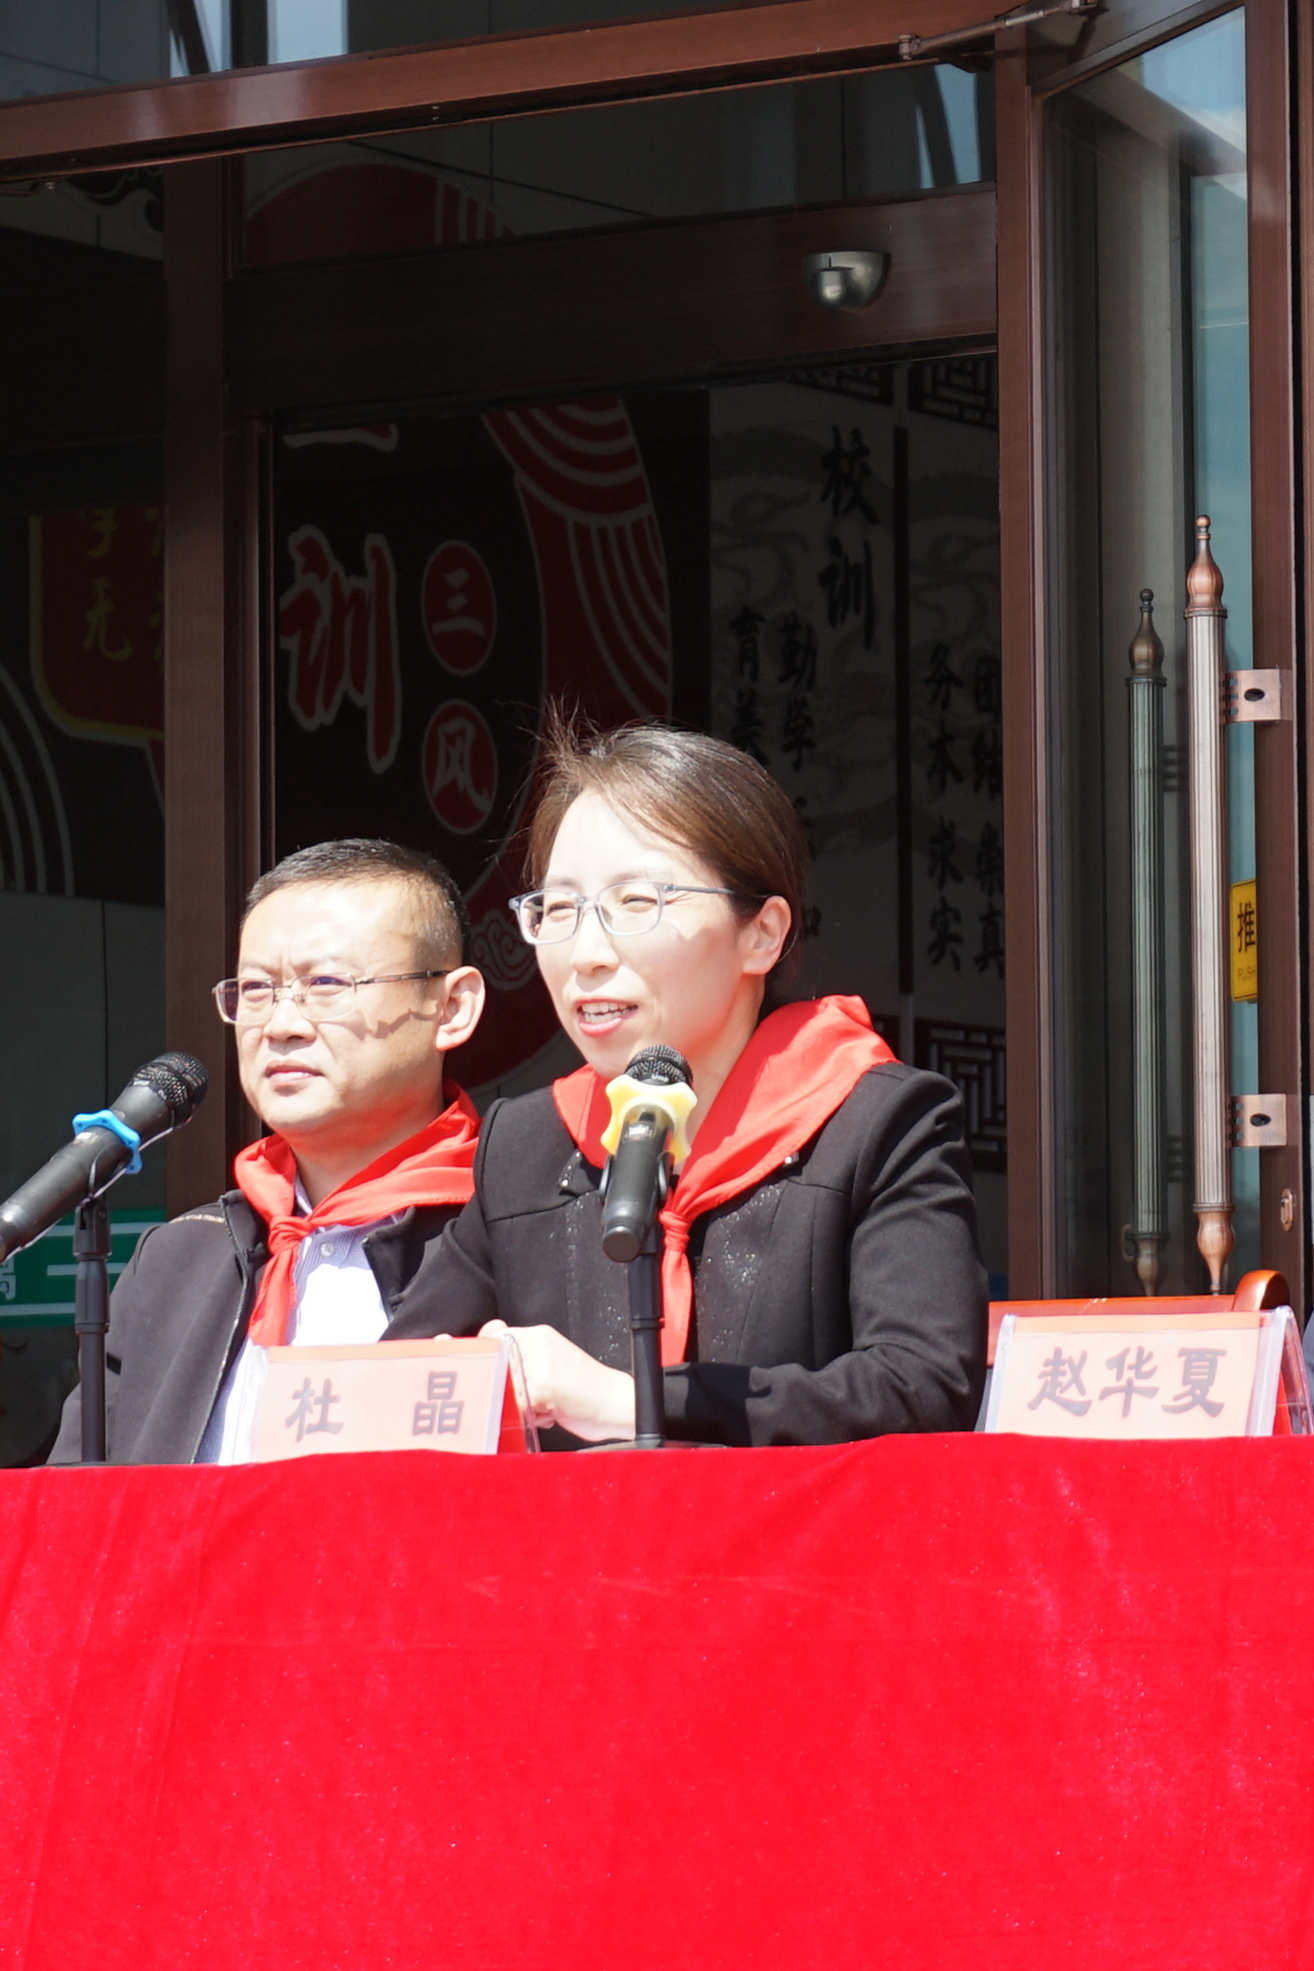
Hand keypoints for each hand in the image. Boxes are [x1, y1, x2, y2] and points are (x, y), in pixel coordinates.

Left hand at [478, 1320, 635, 1442]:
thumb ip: (524, 1359)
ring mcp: (540, 1362)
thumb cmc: (586, 1389)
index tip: (493, 1375)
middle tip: (533, 1398)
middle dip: (507, 1389)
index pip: (495, 1336)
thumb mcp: (551, 1364)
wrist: (617, 1403)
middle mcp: (538, 1343)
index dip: (488, 1357)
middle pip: (496, 1366)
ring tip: (544, 1406)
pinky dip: (530, 1417)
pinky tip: (550, 1413)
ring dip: (520, 1405)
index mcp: (540, 1335)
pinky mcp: (543, 1385)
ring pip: (505, 1388)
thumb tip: (490, 1356)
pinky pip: (517, 1405)